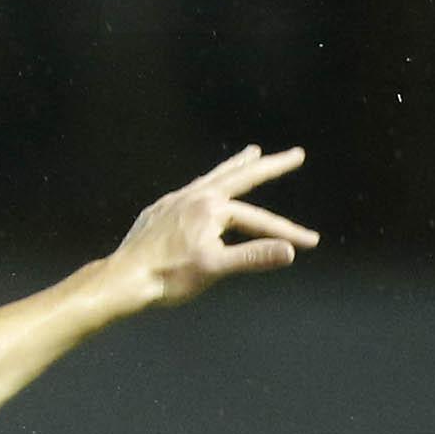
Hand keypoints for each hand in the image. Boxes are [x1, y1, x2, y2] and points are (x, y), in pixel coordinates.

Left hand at [106, 145, 315, 309]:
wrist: (122, 280)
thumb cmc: (167, 277)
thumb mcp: (215, 268)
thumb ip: (253, 257)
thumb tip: (289, 251)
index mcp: (211, 208)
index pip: (259, 219)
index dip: (287, 232)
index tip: (312, 242)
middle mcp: (194, 197)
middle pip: (240, 177)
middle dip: (270, 166)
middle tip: (296, 154)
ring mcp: (174, 201)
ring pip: (213, 178)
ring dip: (235, 166)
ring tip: (252, 153)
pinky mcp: (159, 210)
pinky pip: (191, 190)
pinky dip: (208, 183)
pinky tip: (206, 187)